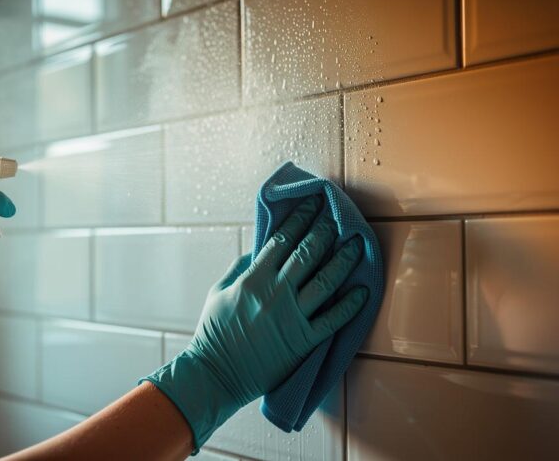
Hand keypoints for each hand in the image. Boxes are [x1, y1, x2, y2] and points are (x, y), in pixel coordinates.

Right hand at [143, 195, 367, 448]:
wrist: (217, 374)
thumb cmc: (213, 334)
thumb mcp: (218, 292)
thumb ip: (240, 269)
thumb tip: (260, 250)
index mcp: (252, 279)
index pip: (282, 239)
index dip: (300, 217)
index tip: (312, 202)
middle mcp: (275, 293)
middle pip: (307, 253)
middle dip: (325, 230)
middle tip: (338, 216)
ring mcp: (291, 317)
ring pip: (326, 280)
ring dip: (344, 259)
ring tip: (358, 243)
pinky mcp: (303, 342)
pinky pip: (333, 319)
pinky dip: (350, 304)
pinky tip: (363, 289)